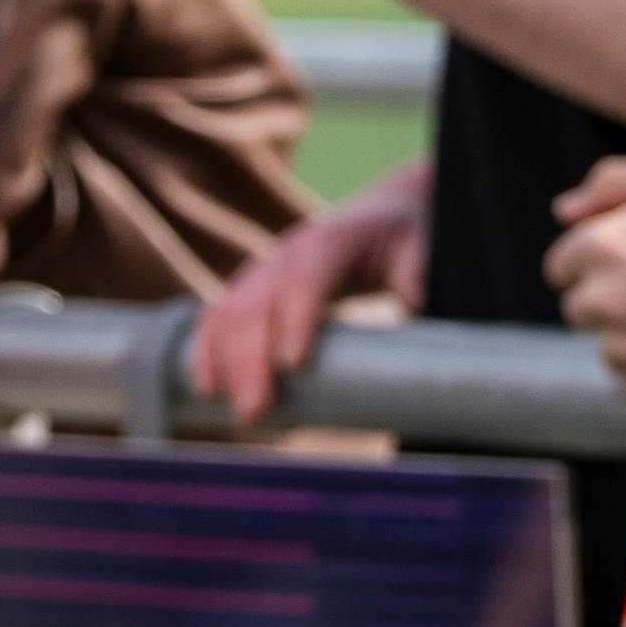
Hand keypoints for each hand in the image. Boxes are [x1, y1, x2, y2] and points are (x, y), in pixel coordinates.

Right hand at [189, 184, 423, 420]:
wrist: (376, 216)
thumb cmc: (400, 238)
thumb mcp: (419, 245)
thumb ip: (416, 271)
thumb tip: (415, 299)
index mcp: (327, 241)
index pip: (304, 279)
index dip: (295, 319)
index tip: (292, 363)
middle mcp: (284, 253)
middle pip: (257, 306)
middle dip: (249, 359)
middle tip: (254, 410)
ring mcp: (261, 270)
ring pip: (228, 313)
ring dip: (220, 360)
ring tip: (226, 405)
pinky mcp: (249, 288)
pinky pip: (216, 317)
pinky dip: (206, 350)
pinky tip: (206, 386)